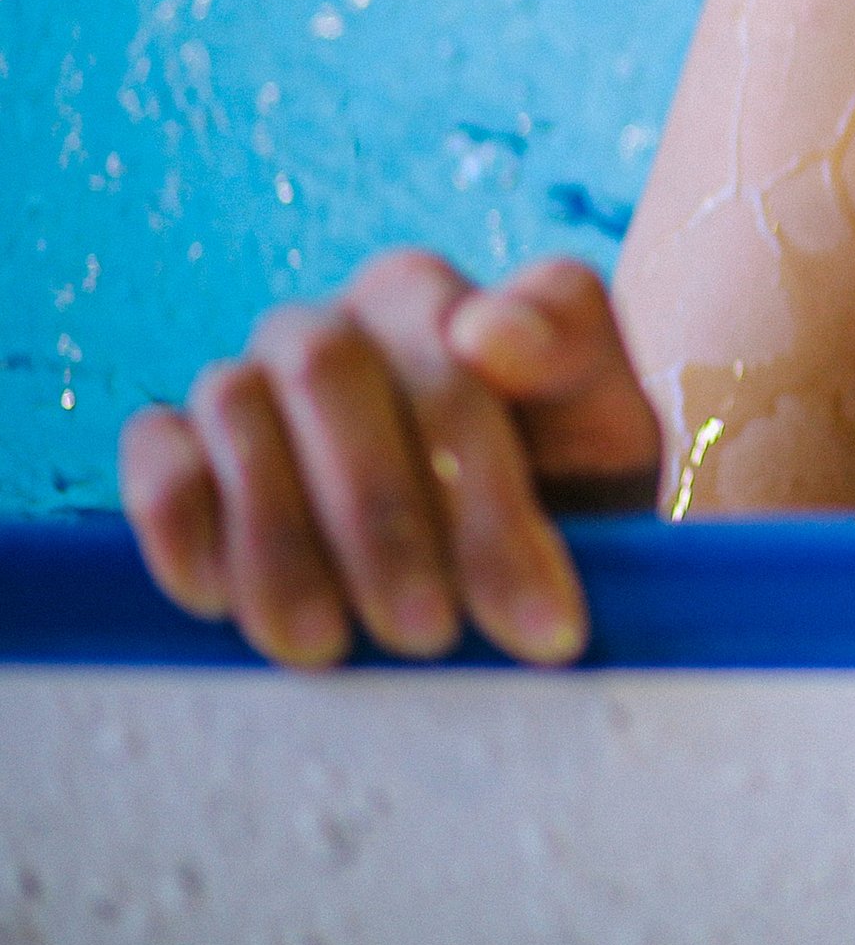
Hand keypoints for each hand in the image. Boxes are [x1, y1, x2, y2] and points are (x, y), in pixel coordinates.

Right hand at [119, 249, 662, 668]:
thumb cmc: (567, 488)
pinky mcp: (179, 438)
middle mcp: (339, 322)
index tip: (523, 587)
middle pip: (330, 369)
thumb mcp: (608, 433)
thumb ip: (573, 357)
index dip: (484, 468)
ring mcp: (252, 375)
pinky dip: (183, 526)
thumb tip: (488, 330)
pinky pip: (156, 454)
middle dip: (381, 516)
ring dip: (282, 539)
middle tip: (428, 634)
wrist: (491, 568)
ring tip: (332, 645)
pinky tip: (222, 603)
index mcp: (443, 299)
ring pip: (236, 408)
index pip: (457, 341)